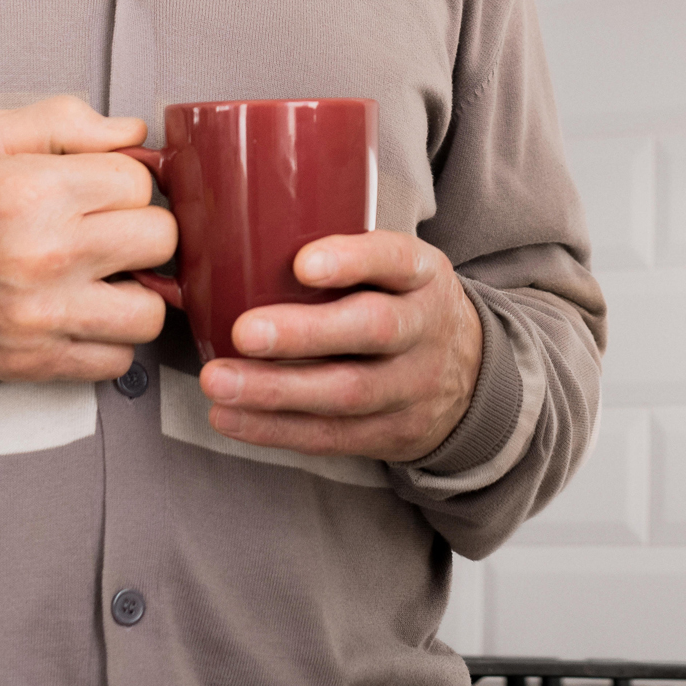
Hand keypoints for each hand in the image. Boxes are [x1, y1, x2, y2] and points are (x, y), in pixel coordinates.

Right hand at [0, 96, 173, 381]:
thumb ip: (68, 120)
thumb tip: (135, 133)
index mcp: (36, 190)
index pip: (139, 182)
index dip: (126, 182)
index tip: (103, 191)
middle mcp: (45, 255)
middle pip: (160, 241)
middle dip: (142, 231)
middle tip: (113, 231)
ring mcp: (44, 315)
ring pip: (150, 312)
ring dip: (136, 294)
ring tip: (107, 278)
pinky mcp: (39, 361)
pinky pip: (117, 360)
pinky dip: (109, 340)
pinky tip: (84, 313)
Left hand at [200, 233, 484, 462]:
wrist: (470, 377)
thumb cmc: (400, 305)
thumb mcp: (393, 269)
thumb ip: (330, 255)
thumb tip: (215, 249)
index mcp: (421, 275)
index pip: (395, 260)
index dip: (352, 260)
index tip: (302, 263)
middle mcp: (423, 329)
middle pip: (372, 330)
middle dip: (305, 334)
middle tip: (244, 332)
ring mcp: (411, 386)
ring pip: (348, 393)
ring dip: (277, 391)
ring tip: (219, 381)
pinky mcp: (391, 433)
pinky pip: (332, 436)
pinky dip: (275, 430)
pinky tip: (230, 416)